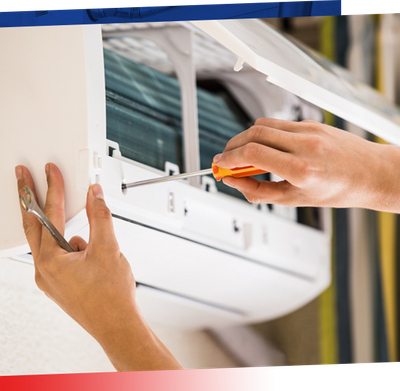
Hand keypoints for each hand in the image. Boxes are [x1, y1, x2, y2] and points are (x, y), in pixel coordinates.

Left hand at [15, 163, 181, 370]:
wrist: (117, 325)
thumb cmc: (111, 297)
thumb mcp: (108, 249)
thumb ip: (100, 217)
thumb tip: (95, 196)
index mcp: (51, 261)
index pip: (50, 215)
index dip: (52, 188)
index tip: (50, 171)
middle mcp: (44, 270)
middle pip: (34, 226)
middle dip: (29, 199)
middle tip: (24, 178)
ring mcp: (50, 279)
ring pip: (52, 243)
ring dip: (67, 233)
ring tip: (96, 248)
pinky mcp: (59, 285)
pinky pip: (60, 258)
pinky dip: (74, 250)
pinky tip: (94, 260)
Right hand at [213, 118, 399, 211]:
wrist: (370, 173)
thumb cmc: (338, 189)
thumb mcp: (294, 200)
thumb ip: (259, 191)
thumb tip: (235, 181)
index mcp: (302, 169)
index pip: (252, 154)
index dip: (230, 159)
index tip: (220, 164)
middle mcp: (305, 145)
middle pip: (253, 134)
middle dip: (232, 146)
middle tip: (225, 160)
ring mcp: (309, 130)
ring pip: (262, 125)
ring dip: (245, 138)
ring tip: (243, 155)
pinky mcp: (311, 123)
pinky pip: (278, 124)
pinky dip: (263, 134)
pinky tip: (265, 148)